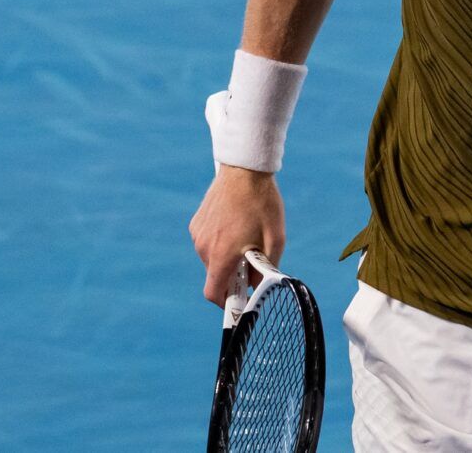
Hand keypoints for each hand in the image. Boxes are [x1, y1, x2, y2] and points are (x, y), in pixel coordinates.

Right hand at [187, 163, 284, 306]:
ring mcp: (198, 234)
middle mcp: (204, 247)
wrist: (245, 169)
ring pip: (212, 258)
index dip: (227, 302)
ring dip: (227, 257)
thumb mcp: (274, 239)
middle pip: (216, 276)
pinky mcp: (197, 223)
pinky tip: (236, 224)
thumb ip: (267, 268)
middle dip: (233, 275)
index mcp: (221, 255)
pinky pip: (208, 242)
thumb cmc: (262, 203)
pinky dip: (220, 242)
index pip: (214, 294)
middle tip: (253, 261)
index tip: (241, 299)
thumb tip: (260, 286)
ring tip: (246, 236)